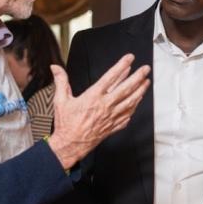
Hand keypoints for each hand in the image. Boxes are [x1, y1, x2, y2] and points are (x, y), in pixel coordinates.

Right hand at [47, 55, 150, 169]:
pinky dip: (134, 107)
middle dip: (138, 77)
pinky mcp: (113, 126)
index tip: (129, 59)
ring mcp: (111, 117)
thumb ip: (61, 81)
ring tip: (146, 82)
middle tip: (145, 69)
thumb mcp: (60, 100)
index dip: (121, 66)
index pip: (110, 77)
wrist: (70, 145)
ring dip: (140, 91)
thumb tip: (55, 68)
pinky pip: (128, 115)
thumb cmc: (66, 124)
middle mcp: (105, 106)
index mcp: (93, 97)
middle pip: (126, 88)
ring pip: (130, 101)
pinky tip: (138, 101)